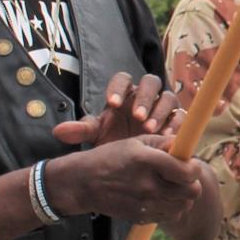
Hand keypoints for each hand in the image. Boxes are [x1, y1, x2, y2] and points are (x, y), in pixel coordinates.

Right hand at [44, 137, 204, 224]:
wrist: (83, 184)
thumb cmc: (110, 158)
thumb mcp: (134, 143)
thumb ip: (162, 142)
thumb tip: (183, 145)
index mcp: (147, 161)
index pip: (188, 172)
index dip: (194, 167)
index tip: (190, 164)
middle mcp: (148, 185)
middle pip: (192, 192)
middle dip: (192, 183)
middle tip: (184, 177)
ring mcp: (145, 204)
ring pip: (184, 206)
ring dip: (183, 197)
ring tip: (172, 187)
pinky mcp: (142, 217)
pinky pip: (170, 216)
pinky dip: (171, 208)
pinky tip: (161, 198)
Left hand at [50, 72, 182, 147]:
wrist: (135, 159)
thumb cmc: (113, 140)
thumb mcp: (97, 136)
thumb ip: (81, 131)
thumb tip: (58, 131)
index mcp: (124, 93)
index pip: (123, 79)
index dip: (118, 88)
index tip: (112, 104)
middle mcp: (145, 96)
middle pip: (150, 82)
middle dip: (144, 98)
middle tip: (136, 116)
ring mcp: (163, 107)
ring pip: (168, 97)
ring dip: (160, 111)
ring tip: (150, 130)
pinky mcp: (177, 120)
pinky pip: (180, 116)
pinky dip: (175, 124)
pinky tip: (167, 137)